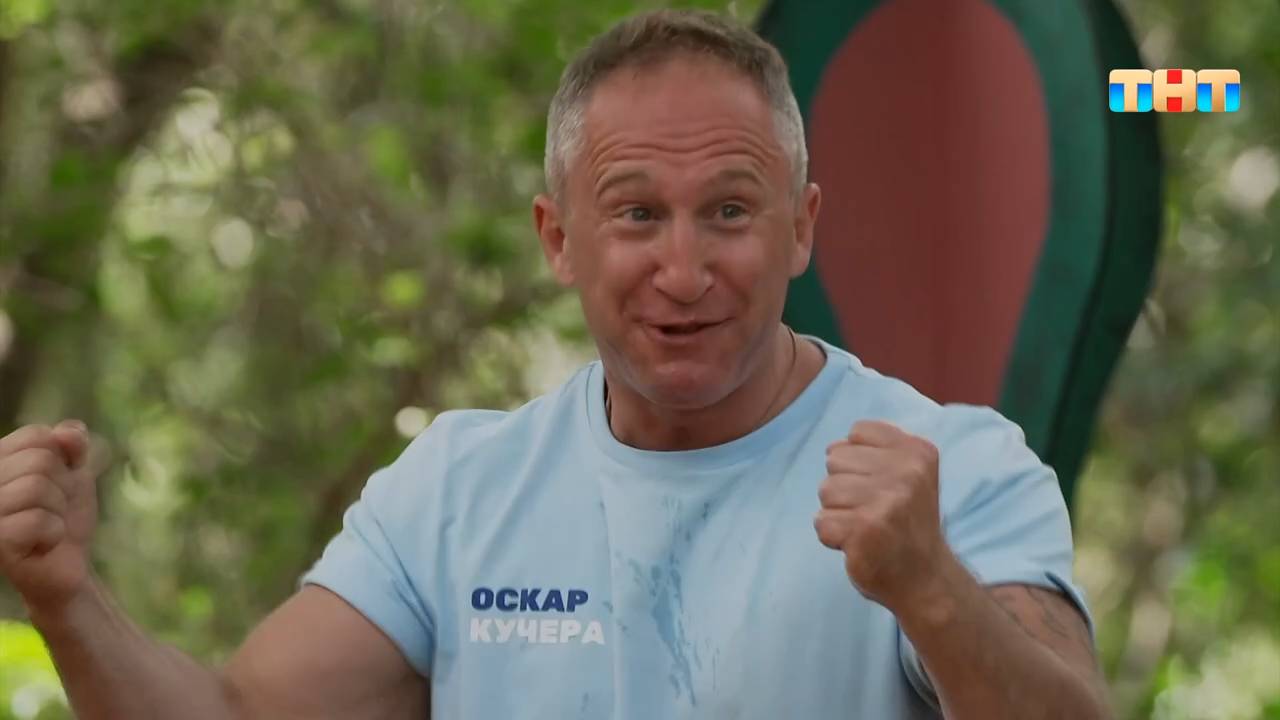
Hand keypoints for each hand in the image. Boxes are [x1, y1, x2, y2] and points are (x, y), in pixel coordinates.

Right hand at [0, 421, 102, 611]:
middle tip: (53, 508)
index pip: (36, 435)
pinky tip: (43, 544)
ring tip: (47, 525)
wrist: (67, 564)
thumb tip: (67, 432)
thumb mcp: (75, 472)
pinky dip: (54, 532)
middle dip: (61, 486)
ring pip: (37, 487)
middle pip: (39, 460)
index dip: (61, 459)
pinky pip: (37, 520)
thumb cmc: (63, 514)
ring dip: (57, 510)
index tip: (57, 482)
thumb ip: (73, 445)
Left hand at [814, 420, 951, 611]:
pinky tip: (858, 543)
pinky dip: (833, 536)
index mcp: (918, 452)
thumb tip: (832, 448)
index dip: (858, 461)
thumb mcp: (909, 475)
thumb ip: (876, 451)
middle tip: (873, 510)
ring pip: (825, 490)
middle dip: (844, 486)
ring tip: (866, 526)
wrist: (925, 579)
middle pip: (835, 458)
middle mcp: (907, 473)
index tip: (881, 485)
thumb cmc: (906, 523)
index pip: (857, 432)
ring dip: (838, 512)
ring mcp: (886, 502)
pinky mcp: (865, 530)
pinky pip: (821, 521)